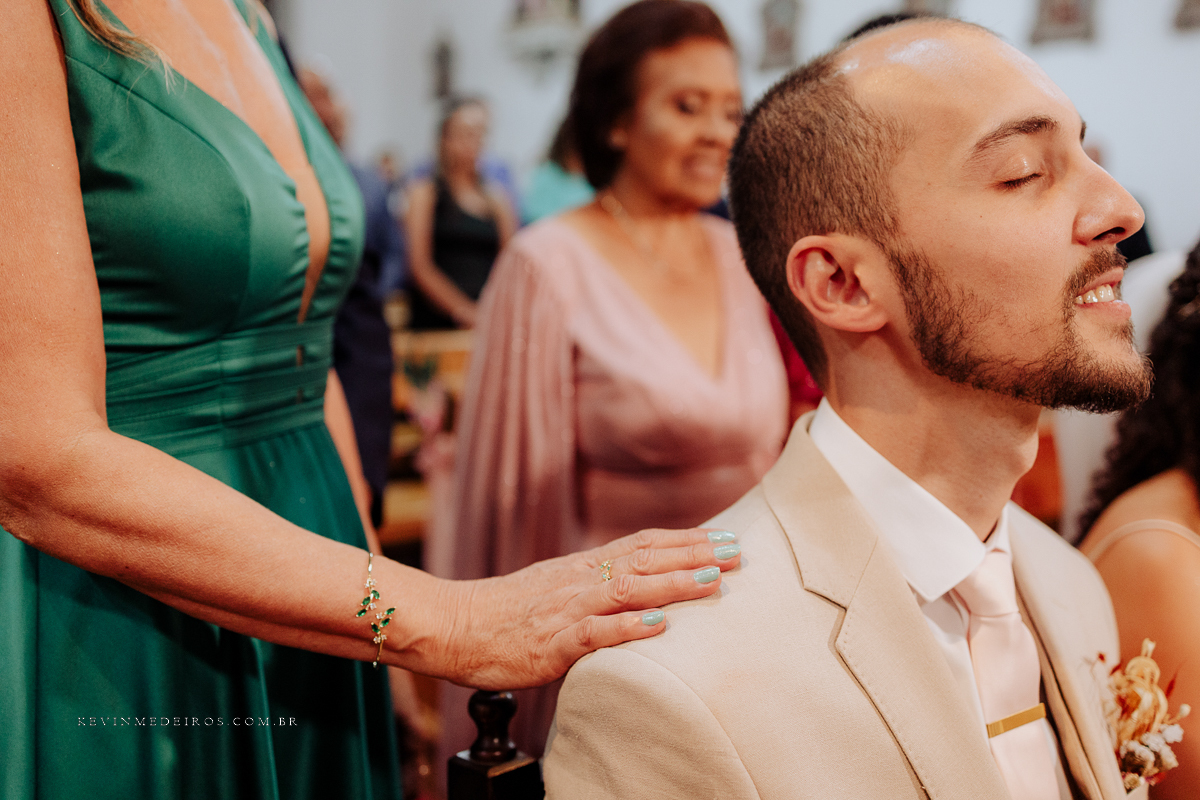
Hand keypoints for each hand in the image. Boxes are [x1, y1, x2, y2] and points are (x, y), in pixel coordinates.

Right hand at [429, 528, 740, 689]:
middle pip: (645, 558)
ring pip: (627, 589)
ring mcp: (568, 608)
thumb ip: (595, 585)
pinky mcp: (553, 642)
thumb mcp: (556, 587)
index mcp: (584, 567)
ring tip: (712, 581)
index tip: (726, 536)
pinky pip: (595, 633)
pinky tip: (659, 627)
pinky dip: (629, 628)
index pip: (643, 543)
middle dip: (694, 554)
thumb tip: (637, 588)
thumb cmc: (506, 613)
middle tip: (739, 552)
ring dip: (672, 583)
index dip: (687, 539)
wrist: (455, 626)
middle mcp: (582, 580)